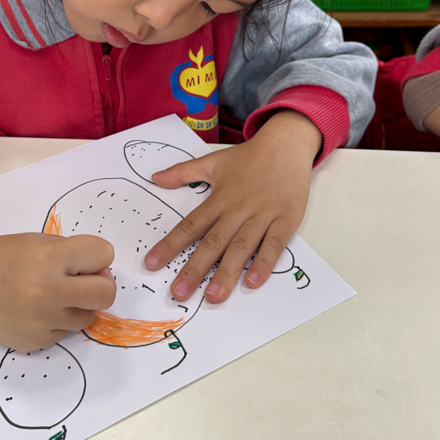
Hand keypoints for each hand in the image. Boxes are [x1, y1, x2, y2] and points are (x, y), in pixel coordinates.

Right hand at [0, 232, 115, 351]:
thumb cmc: (6, 257)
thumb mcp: (41, 241)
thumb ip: (75, 254)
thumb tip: (103, 276)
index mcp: (49, 259)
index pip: (103, 254)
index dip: (97, 255)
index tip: (83, 258)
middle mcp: (47, 292)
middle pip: (106, 294)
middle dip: (101, 285)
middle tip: (83, 281)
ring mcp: (41, 322)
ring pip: (87, 317)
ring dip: (79, 305)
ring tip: (53, 295)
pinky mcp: (34, 342)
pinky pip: (64, 333)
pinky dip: (58, 321)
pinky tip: (36, 310)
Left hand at [144, 110, 320, 302]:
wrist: (287, 143)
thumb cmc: (249, 157)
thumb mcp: (213, 161)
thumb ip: (183, 172)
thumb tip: (155, 178)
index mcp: (219, 198)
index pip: (190, 225)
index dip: (170, 245)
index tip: (152, 263)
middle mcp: (238, 209)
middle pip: (213, 242)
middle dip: (195, 269)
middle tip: (179, 292)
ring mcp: (263, 215)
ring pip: (242, 247)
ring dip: (227, 273)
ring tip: (213, 296)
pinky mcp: (285, 220)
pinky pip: (274, 244)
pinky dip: (264, 262)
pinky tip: (253, 281)